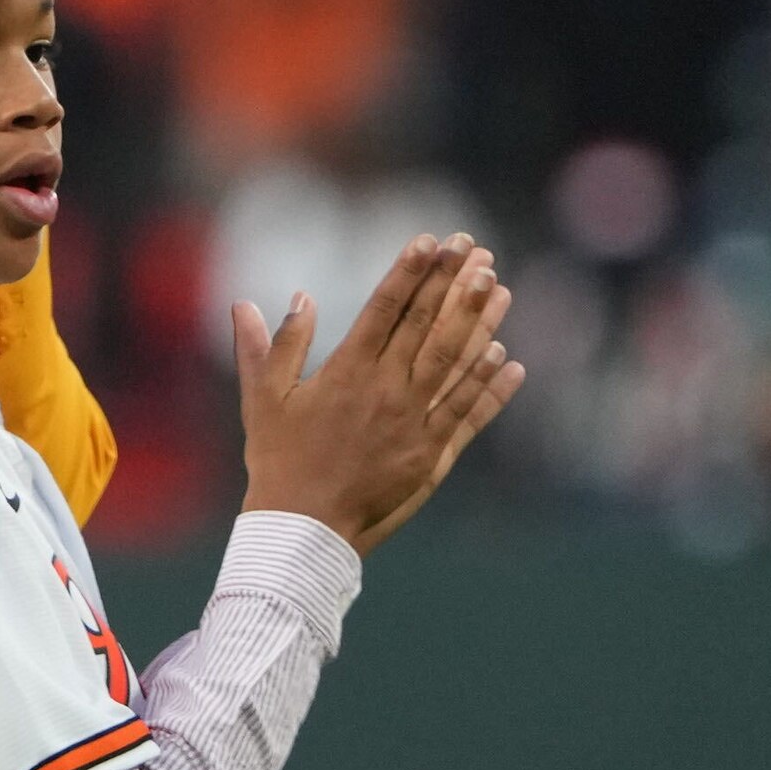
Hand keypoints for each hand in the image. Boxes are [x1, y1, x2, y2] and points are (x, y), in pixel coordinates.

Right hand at [235, 232, 521, 552]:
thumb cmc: (278, 462)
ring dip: (480, 322)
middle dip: (452, 283)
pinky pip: (468, 413)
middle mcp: (387, 390)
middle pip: (428, 326)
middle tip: (474, 248)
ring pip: (455, 362)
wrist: (305, 528)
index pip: (385, 308)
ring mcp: (414, 422)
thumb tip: (264, 300)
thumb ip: (271, 347)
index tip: (430, 241)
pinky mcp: (432, 454)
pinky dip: (489, 386)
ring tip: (498, 286)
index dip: (410, 272)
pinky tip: (508, 358)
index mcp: (347, 372)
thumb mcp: (263, 400)